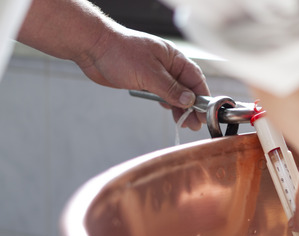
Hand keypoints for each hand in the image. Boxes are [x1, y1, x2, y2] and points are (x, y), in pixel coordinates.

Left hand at [17, 0, 208, 129]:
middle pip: (187, 88)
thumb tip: (189, 101)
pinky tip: (171, 114)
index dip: (202, 97)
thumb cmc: (120, 53)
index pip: (195, 79)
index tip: (205, 113)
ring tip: (184, 124)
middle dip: (192, 107)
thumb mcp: (148, 74)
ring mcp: (155, 73)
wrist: (93, 48)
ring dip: (180, 108)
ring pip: (174, 93)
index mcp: (173, 58)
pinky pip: (162, 94)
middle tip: (194, 125)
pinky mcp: (144, 80)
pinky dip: (167, 104)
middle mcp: (167, 65)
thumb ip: (170, 89)